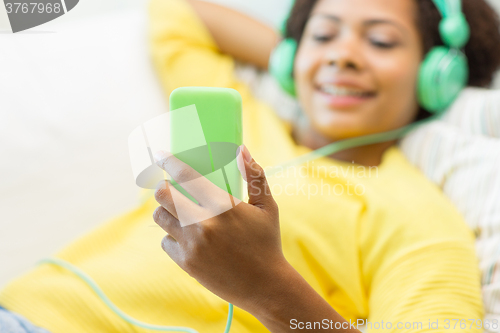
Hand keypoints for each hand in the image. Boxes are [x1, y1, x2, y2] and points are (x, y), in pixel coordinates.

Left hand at [152, 145, 287, 312]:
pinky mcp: (185, 262)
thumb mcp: (267, 206)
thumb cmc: (267, 242)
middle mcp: (203, 223)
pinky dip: (172, 237)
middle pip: (162, 195)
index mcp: (222, 205)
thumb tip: (241, 149)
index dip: (168, 161)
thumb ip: (255, 175)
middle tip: (171, 188)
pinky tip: (188, 237)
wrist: (265, 286)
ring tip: (181, 213)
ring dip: (166, 211)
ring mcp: (192, 244)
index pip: (185, 175)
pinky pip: (165, 242)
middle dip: (163, 187)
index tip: (159, 155)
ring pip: (160, 217)